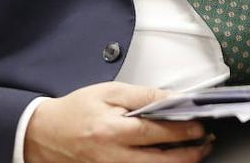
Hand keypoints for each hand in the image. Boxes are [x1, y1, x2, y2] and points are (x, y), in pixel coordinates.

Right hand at [24, 82, 211, 162]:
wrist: (44, 134)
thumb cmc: (75, 111)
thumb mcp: (108, 93)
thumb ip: (142, 95)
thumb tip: (171, 98)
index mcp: (112, 131)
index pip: (157, 131)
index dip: (183, 129)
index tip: (200, 124)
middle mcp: (113, 158)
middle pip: (162, 161)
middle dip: (190, 153)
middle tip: (205, 142)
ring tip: (194, 152)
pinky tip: (169, 159)